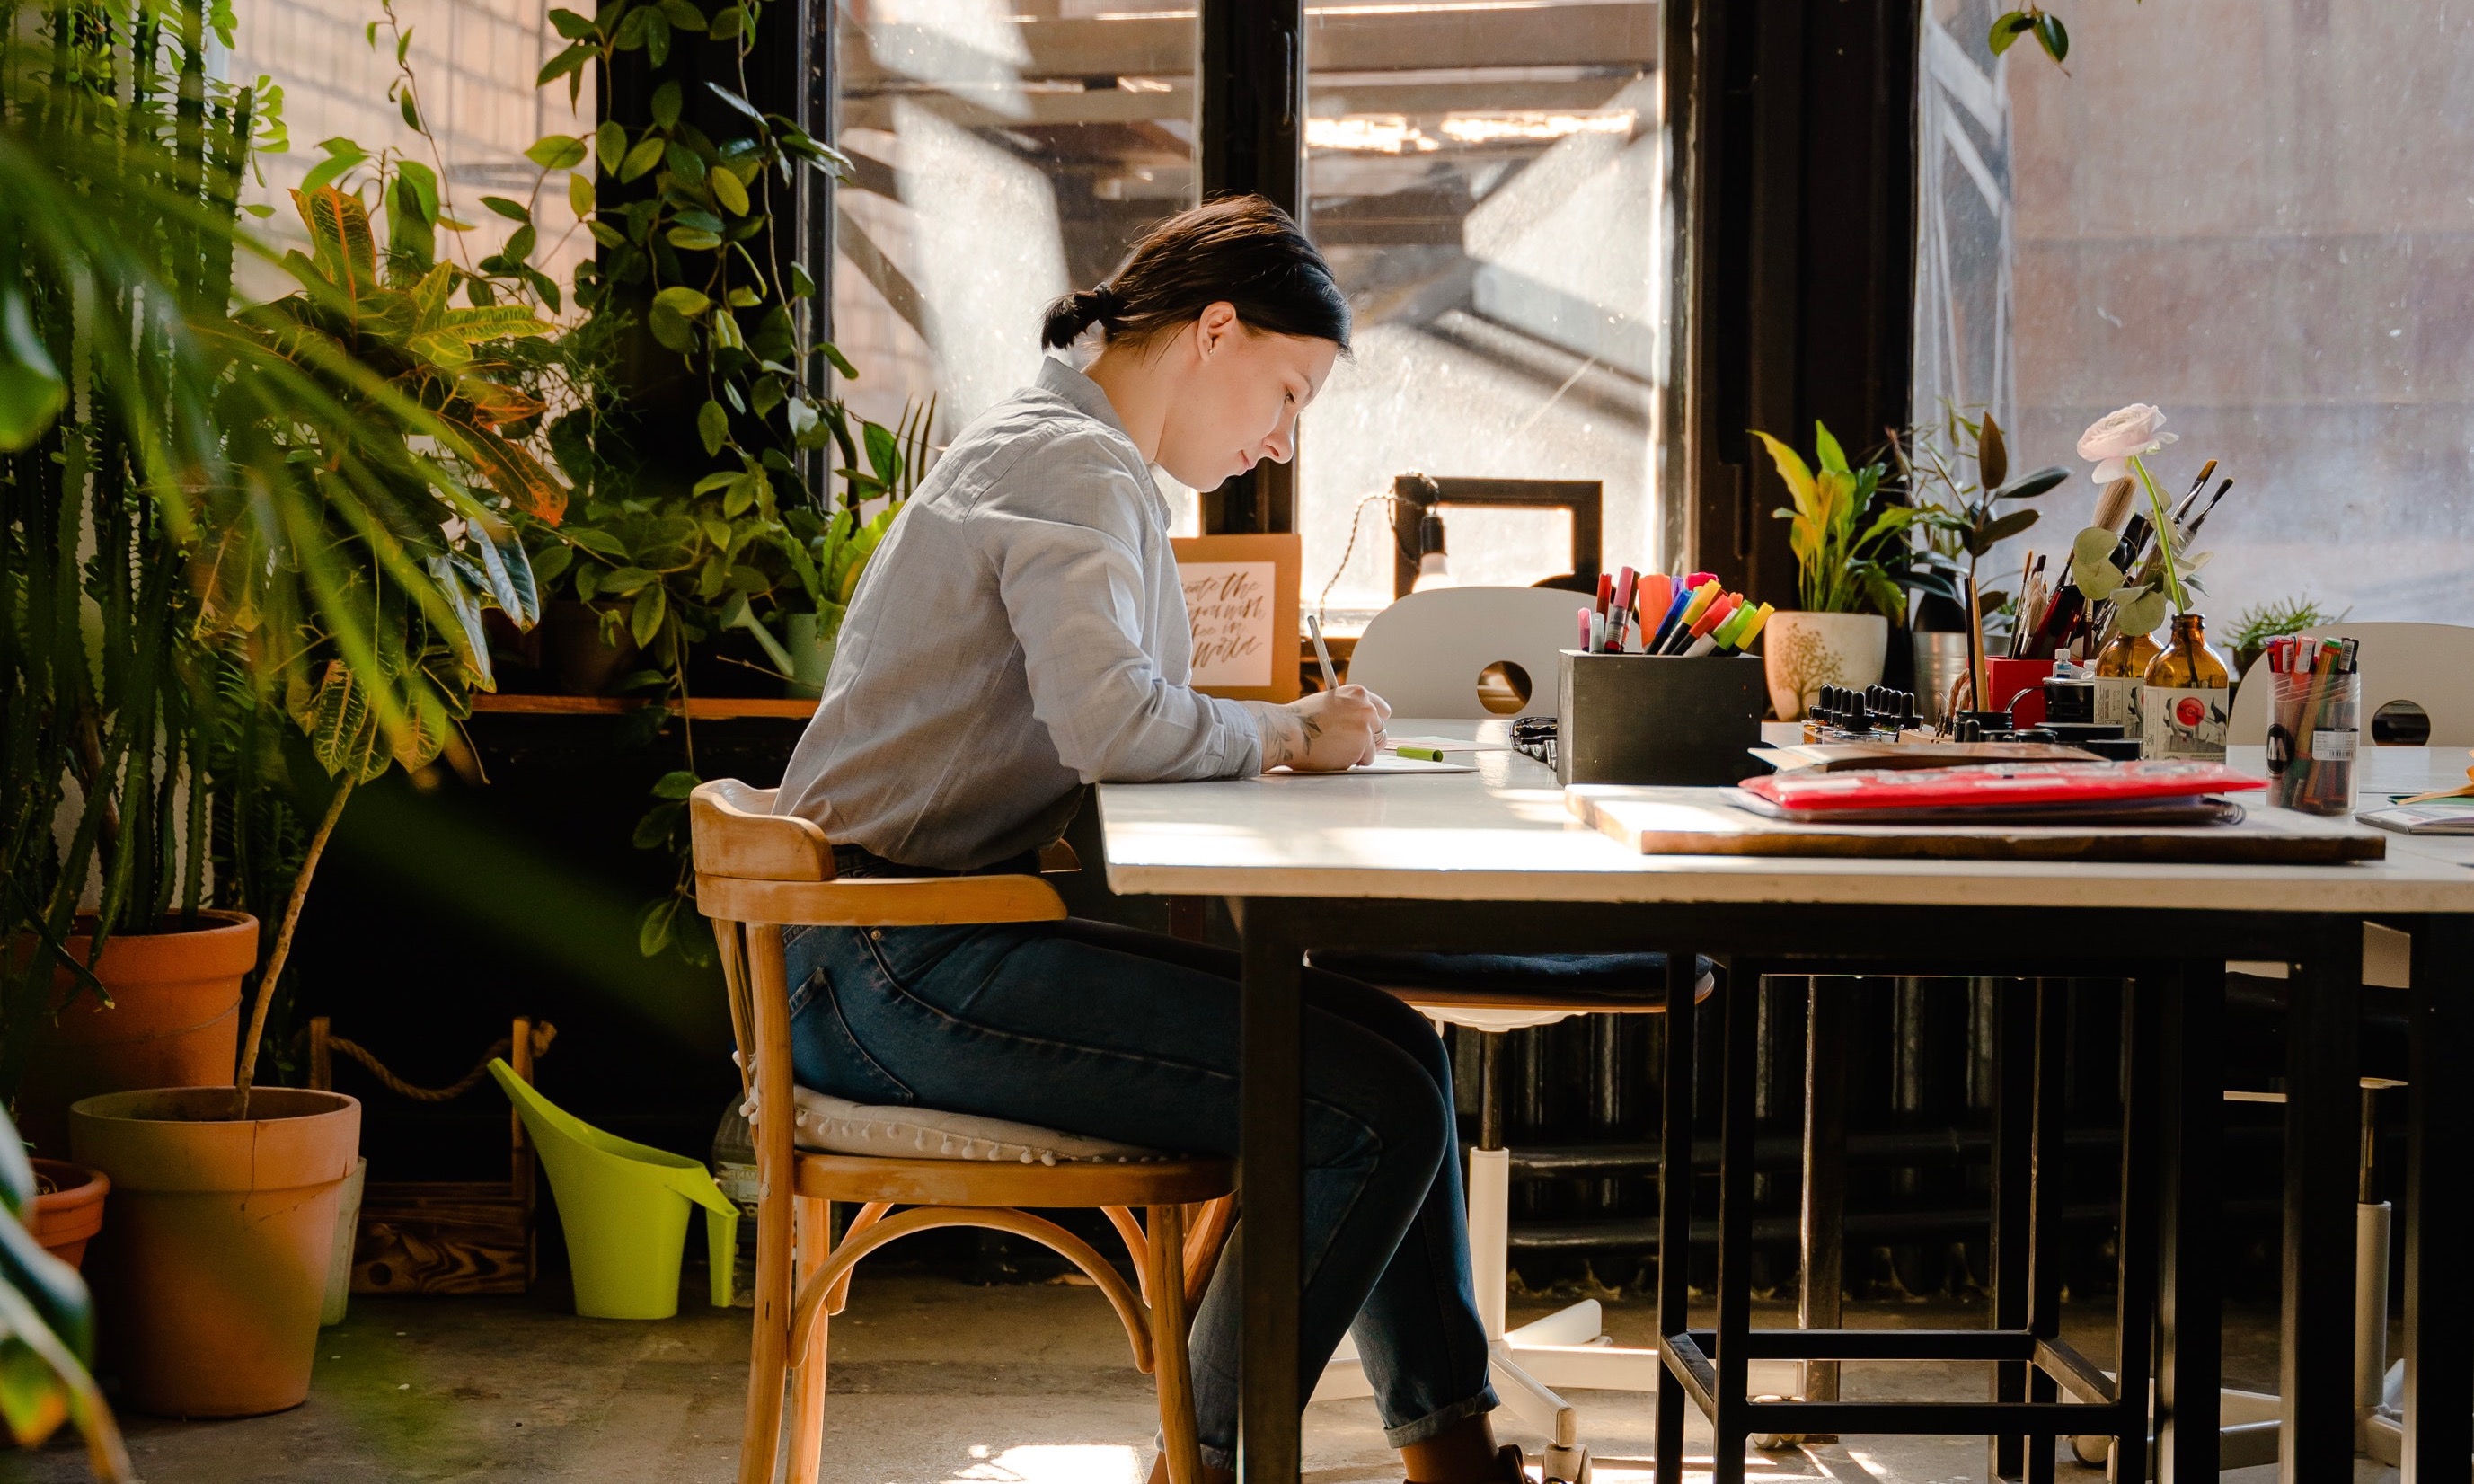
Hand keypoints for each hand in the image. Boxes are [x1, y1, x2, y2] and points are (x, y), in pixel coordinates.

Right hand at [1261, 683, 1390, 772]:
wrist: (1288, 732)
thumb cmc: (1299, 720)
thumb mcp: (1327, 702)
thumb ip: (1347, 709)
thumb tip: (1354, 723)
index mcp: (1358, 694)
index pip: (1382, 710)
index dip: (1372, 722)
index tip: (1366, 728)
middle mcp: (1366, 709)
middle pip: (1380, 729)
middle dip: (1367, 738)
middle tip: (1348, 743)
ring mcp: (1366, 729)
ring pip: (1375, 746)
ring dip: (1361, 751)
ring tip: (1338, 749)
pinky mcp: (1362, 748)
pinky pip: (1365, 760)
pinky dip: (1352, 762)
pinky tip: (1334, 755)